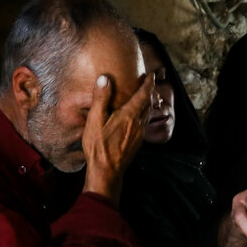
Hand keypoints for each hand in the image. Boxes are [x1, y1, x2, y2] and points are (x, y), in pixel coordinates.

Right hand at [83, 72, 152, 202]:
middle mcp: (138, 123)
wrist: (107, 171)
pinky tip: (136, 117)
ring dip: (148, 104)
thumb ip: (101, 98)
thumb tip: (105, 78)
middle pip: (149, 104)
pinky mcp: (137, 142)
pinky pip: (144, 123)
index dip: (149, 83)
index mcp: (129, 115)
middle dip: (149, 92)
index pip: (144, 94)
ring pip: (147, 114)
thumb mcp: (95, 120)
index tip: (152, 74)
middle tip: (148, 83)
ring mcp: (139, 134)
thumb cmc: (99, 146)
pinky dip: (143, 114)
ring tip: (143, 97)